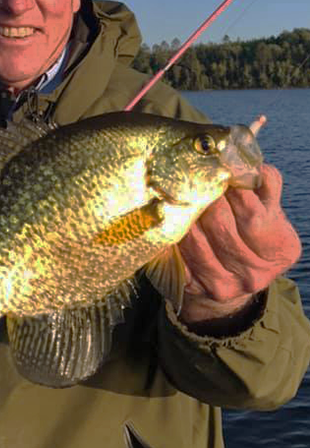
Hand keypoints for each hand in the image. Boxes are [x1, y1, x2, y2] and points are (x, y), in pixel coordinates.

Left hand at [178, 164, 301, 323]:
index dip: (234, 191)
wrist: (234, 278)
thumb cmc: (250, 232)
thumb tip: (246, 159)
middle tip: (192, 179)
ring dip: (184, 216)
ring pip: (196, 242)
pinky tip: (168, 221)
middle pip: (222, 227)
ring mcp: (225, 285)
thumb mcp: (268, 211)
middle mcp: (255, 273)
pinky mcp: (196, 288)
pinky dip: (171, 237)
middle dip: (205, 199)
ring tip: (177, 195)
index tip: (220, 170)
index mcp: (280, 249)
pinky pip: (178, 257)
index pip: (253, 216)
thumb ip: (264, 185)